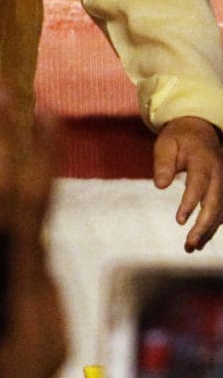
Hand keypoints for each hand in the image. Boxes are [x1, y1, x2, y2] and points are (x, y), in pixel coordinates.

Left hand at [155, 115, 222, 250]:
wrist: (200, 130)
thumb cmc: (178, 138)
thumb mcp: (165, 143)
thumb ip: (163, 164)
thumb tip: (160, 186)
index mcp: (203, 162)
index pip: (198, 185)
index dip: (190, 203)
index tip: (179, 220)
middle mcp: (219, 174)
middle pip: (215, 203)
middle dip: (204, 225)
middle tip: (189, 243)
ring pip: (221, 211)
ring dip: (208, 230)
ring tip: (192, 247)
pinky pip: (221, 211)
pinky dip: (212, 226)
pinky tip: (201, 239)